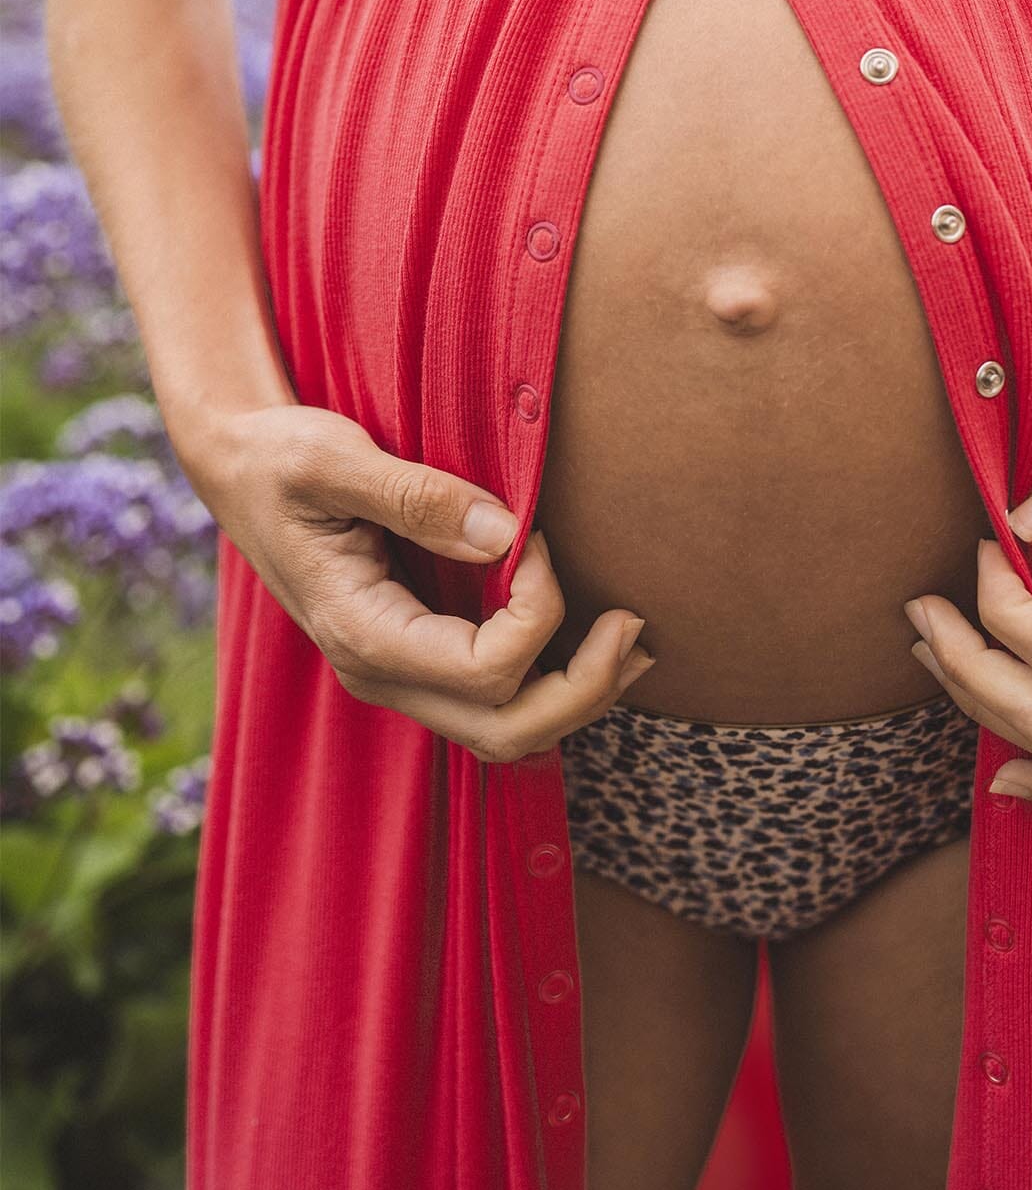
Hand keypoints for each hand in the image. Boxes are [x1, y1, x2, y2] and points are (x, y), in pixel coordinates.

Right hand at [181, 402, 655, 759]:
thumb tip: (504, 532)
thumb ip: (416, 494)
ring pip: (506, 732)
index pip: (484, 670)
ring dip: (579, 697)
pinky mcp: (414, 654)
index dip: (536, 609)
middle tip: (634, 626)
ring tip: (635, 644)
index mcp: (361, 632)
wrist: (237, 465)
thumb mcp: (332, 458)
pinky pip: (493, 699)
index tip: (534, 535)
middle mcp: (380, 673)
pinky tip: (593, 640)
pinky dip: (552, 681)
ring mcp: (397, 672)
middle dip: (584, 690)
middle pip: (506, 733)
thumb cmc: (279, 456)